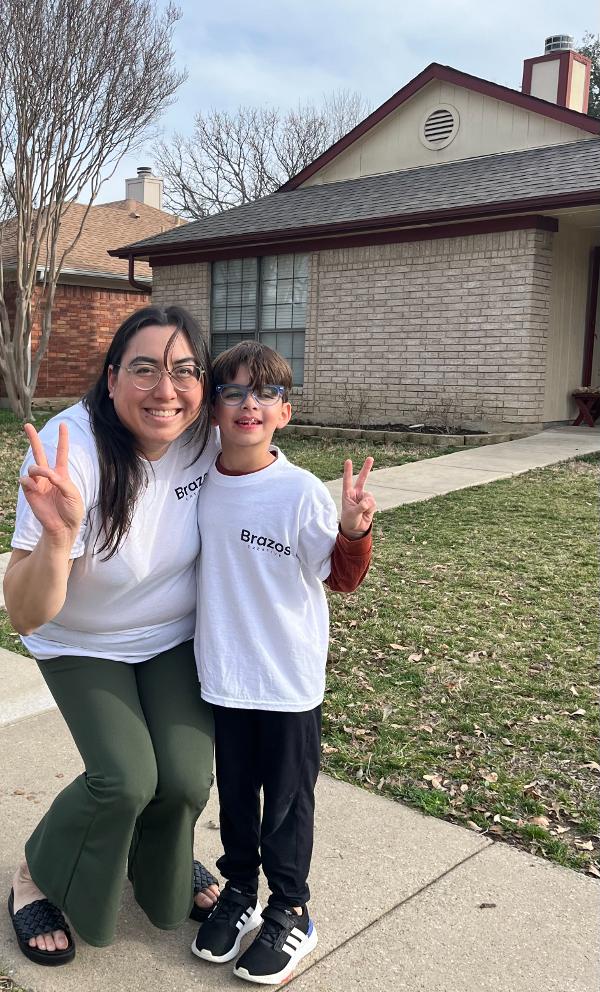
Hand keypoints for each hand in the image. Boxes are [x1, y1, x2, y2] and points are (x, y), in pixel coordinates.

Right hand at [20, 423, 83, 543]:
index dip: (62, 439)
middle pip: (40, 453)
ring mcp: (38, 483)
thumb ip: (62, 482)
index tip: (63, 425)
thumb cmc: (72, 511)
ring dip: (38, 470)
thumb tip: (49, 474)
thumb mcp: (73, 495)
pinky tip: (34, 489)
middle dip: (33, 439)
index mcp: (62, 474)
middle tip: (27, 425)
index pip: (62, 453)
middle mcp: (49, 476)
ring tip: (42, 478)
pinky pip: (25, 481)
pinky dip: (29, 482)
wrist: (63, 527)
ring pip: (33, 468)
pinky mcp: (30, 492)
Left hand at [340, 457, 375, 538]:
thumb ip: (361, 507)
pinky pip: (373, 503)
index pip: (347, 480)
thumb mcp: (352, 514)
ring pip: (370, 496)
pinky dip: (370, 508)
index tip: (348, 461)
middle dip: (366, 468)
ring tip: (362, 511)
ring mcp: (364, 498)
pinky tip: (366, 513)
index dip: (348, 471)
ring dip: (367, 504)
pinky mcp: (370, 503)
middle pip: (362, 479)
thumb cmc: (349, 521)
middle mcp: (356, 494)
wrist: (356, 529)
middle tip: (370, 458)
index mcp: (347, 494)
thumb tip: (369, 500)